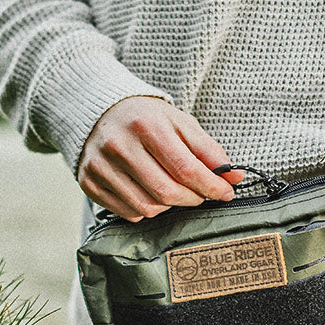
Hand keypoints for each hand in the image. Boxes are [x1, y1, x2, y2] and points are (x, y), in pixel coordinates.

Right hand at [77, 96, 243, 221]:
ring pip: (148, 208)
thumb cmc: (147, 120)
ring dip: (170, 206)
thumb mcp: (181, 125)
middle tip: (200, 193)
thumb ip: (210, 151)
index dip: (211, 187)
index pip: (186, 169)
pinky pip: (129, 213)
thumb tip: (234, 177)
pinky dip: (147, 210)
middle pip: (167, 193)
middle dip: (192, 199)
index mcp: (146, 126)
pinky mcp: (90, 183)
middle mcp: (120, 146)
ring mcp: (101, 166)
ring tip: (174, 191)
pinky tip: (149, 193)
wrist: (100, 112)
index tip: (225, 193)